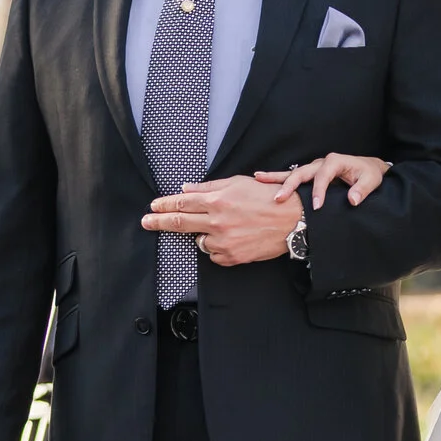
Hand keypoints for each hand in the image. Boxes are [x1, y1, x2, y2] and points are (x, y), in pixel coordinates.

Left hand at [143, 173, 300, 265]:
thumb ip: (210, 187)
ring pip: (200, 241)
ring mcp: (223, 242)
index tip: (153, 207)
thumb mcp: (239, 183)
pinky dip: (218, 247)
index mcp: (217, 201)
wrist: (294, 221)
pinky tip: (234, 238)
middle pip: (179, 223)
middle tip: (146, 222)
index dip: (164, 205)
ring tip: (225, 227)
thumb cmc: (269, 197)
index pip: (182, 203)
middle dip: (159, 222)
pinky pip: (214, 254)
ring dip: (204, 234)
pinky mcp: (232, 257)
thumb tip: (187, 189)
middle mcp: (216, 222)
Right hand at [253, 154, 390, 208]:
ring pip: (293, 173)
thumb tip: (352, 200)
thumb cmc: (369, 174)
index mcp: (335, 162)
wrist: (368, 168)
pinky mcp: (311, 173)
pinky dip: (278, 178)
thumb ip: (362, 190)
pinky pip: (293, 176)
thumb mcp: (371, 180)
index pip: (323, 176)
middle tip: (279, 198)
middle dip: (289, 185)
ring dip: (276, 178)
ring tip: (258, 178)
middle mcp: (321, 162)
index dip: (319, 191)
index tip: (316, 206)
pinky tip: (261, 179)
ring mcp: (314, 167)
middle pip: (302, 173)